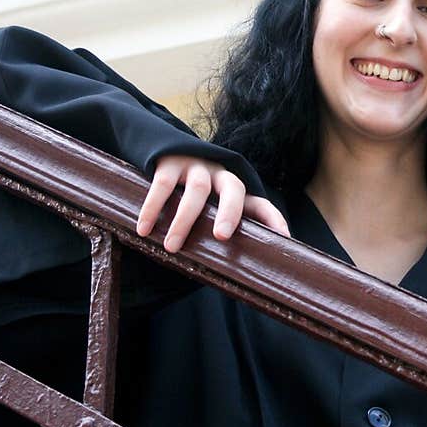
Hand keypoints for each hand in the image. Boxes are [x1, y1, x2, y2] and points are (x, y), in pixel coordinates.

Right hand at [136, 154, 289, 251]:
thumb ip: (217, 232)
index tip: (283, 239)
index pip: (260, 204)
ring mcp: (195, 167)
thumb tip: (228, 274)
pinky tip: (143, 229)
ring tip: (171, 246)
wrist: (164, 152)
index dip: (274, 220)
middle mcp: (220, 176)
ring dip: (184, 220)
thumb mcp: (209, 209)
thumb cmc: (191, 196)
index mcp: (235, 191)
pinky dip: (153, 207)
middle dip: (230, 212)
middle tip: (221, 236)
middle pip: (234, 189)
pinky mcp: (169, 164)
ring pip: (197, 190)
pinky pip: (163, 185)